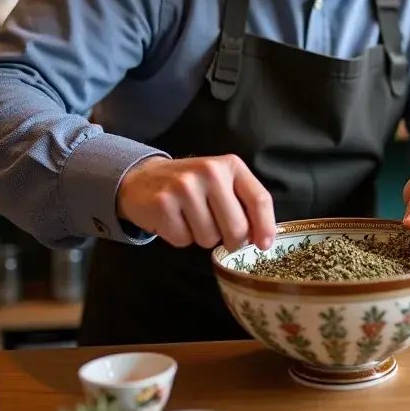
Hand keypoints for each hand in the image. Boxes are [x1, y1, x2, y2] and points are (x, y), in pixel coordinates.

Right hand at [116, 154, 275, 251]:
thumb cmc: (193, 186)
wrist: (144, 178)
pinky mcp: (163, 204)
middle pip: (237, 228)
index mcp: (231, 165)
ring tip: (191, 218)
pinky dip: (181, 238)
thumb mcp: (222, 183)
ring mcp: (184, 187)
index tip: (264, 245)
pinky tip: (174, 219)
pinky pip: (184, 241)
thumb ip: (244, 204)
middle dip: (231, 240)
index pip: (259, 199)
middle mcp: (210, 172)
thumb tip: (263, 239)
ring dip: (202, 237)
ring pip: (209, 239)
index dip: (266, 227)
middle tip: (218, 231)